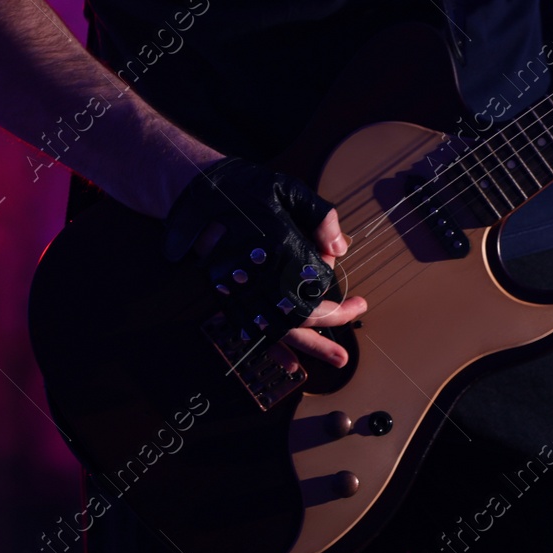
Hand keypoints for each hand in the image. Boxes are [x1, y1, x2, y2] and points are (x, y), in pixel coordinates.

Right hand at [163, 158, 368, 369]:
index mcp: (279, 249)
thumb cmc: (245, 188)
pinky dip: (274, 348)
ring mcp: (242, 288)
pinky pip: (253, 329)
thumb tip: (342, 248)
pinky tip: (290, 363)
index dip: (335, 288)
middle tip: (358, 315)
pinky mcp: (227, 294)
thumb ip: (320, 216)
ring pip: (280, 327)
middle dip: (334, 319)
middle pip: (302, 311)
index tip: (351, 291)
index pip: (317, 284)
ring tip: (338, 358)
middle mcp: (261, 275)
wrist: (194, 191)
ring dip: (310, 345)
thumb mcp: (289, 190)